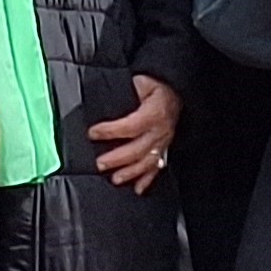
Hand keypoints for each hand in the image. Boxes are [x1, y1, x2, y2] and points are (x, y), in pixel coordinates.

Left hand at [90, 75, 179, 192]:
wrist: (178, 93)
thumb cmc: (160, 87)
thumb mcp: (144, 81)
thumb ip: (131, 87)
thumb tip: (113, 88)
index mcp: (153, 114)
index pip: (129, 126)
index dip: (110, 131)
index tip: (93, 133)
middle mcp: (160, 131)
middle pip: (137, 149)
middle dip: (117, 159)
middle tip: (100, 164)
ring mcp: (163, 142)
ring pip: (147, 162)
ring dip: (130, 172)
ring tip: (115, 178)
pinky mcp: (165, 148)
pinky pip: (157, 167)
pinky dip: (148, 179)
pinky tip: (138, 188)